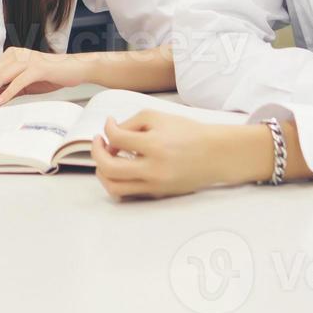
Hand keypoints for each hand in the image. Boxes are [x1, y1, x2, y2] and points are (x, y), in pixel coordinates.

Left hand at [0, 47, 89, 107]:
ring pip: (1, 76)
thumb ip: (8, 90)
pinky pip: (18, 81)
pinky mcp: (38, 68)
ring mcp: (27, 60)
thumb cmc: (50, 76)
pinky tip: (0, 102)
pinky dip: (7, 92)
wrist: (75, 69)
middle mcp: (17, 54)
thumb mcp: (25, 84)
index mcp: (11, 54)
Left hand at [92, 111, 258, 199]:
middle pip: (108, 168)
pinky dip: (118, 181)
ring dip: (103, 172)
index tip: (109, 124)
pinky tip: (122, 167)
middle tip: (100, 142)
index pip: (116, 139)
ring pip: (114, 188)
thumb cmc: (187, 132)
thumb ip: (130, 123)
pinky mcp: (157, 195)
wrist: (215, 154)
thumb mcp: (158, 117)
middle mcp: (153, 169)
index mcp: (154, 145)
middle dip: (97, 153)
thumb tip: (110, 133)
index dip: (106, 129)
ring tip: (107, 158)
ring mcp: (155, 185)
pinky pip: (129, 193)